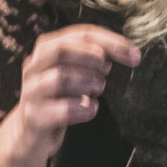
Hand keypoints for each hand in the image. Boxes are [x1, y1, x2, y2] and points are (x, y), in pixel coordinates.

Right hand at [0, 25, 140, 163]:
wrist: (31, 132)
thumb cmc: (59, 98)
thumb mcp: (76, 73)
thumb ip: (96, 60)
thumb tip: (122, 53)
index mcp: (47, 49)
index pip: (80, 34)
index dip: (111, 42)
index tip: (135, 56)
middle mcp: (34, 66)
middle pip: (62, 51)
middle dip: (92, 58)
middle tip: (107, 72)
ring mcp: (31, 92)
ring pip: (59, 79)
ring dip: (88, 84)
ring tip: (97, 91)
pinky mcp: (33, 117)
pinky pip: (60, 110)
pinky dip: (82, 109)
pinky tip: (91, 109)